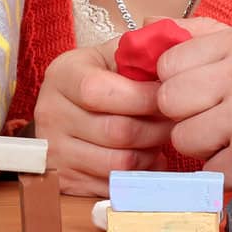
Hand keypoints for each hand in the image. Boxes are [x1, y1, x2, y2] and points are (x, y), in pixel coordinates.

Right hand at [31, 41, 175, 196]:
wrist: (64, 110)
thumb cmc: (98, 79)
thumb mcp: (111, 56)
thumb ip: (141, 51)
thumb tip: (181, 47)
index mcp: (62, 75)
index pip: (99, 91)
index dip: (141, 97)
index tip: (166, 96)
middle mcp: (50, 113)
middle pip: (116, 131)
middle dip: (156, 128)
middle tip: (173, 121)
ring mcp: (55, 150)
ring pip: (119, 162)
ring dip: (150, 152)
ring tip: (158, 138)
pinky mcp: (65, 179)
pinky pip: (113, 184)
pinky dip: (138, 174)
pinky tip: (144, 157)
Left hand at [157, 18, 231, 200]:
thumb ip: (205, 36)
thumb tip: (146, 27)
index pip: (168, 62)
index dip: (178, 83)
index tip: (202, 93)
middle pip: (167, 100)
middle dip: (187, 116)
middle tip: (220, 120)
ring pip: (182, 138)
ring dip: (205, 148)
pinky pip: (208, 171)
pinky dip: (227, 174)